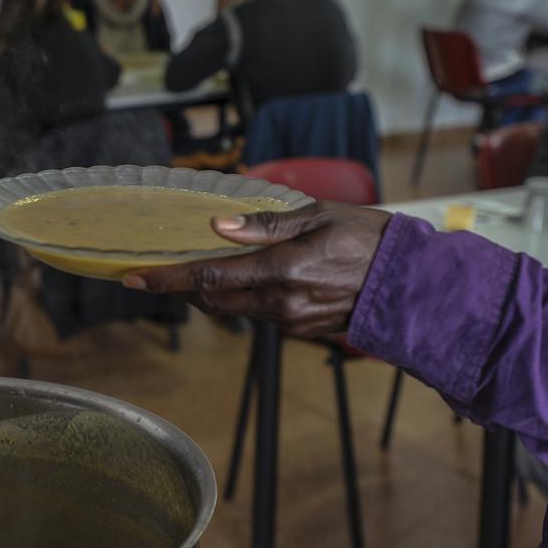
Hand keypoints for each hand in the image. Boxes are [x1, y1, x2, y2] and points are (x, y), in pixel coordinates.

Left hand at [123, 202, 391, 337]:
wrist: (414, 284)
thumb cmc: (369, 239)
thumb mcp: (318, 216)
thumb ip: (265, 225)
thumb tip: (218, 226)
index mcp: (281, 271)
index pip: (208, 278)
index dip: (166, 279)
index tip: (133, 278)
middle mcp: (281, 304)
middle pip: (213, 300)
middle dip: (182, 288)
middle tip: (157, 272)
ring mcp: (291, 322)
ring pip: (235, 309)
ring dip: (213, 293)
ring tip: (199, 271)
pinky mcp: (301, 331)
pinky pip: (259, 315)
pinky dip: (244, 298)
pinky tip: (250, 280)